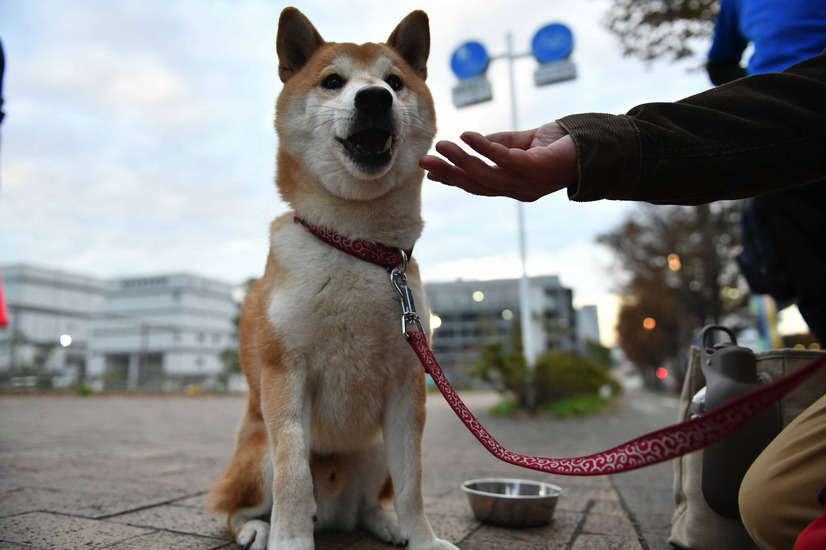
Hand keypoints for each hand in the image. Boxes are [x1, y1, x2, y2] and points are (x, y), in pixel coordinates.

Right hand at [418, 122, 577, 201]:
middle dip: (448, 174)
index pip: (477, 184)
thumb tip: (473, 142)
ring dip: (460, 161)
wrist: (596, 146)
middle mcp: (517, 190)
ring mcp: (526, 183)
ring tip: (441, 147)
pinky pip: (503, 159)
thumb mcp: (523, 144)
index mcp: (513, 186)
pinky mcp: (535, 170)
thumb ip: (500, 145)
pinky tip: (468, 137)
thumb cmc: (561, 145)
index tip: (430, 172)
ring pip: (485, 175)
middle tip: (424, 162)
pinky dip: (484, 148)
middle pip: (476, 184)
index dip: (453, 179)